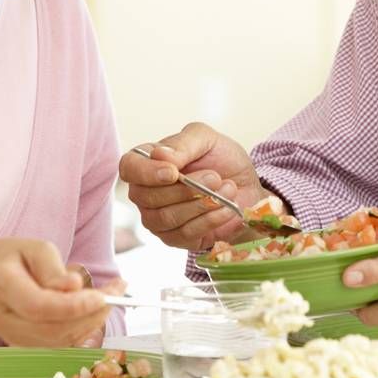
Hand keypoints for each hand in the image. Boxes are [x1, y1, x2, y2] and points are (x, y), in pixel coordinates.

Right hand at [0, 238, 123, 346]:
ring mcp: (9, 335)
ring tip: (111, 295)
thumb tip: (75, 287)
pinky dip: (82, 328)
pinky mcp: (22, 344)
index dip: (73, 306)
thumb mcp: (33, 247)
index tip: (102, 296)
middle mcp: (1, 316)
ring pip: (57, 340)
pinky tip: (95, 309)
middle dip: (90, 315)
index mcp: (0, 284)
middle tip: (116, 292)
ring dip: (91, 321)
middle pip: (51, 329)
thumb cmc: (12, 258)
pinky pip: (57, 343)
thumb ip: (53, 268)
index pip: (38, 306)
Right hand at [119, 122, 269, 249]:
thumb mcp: (206, 139)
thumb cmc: (222, 159)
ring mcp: (157, 218)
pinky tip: (226, 208)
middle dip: (186, 188)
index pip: (129, 168)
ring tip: (227, 189)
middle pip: (147, 197)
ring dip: (201, 203)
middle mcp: (146, 191)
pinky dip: (209, 220)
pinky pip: (184, 234)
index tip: (173, 172)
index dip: (147, 173)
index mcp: (147, 162)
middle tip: (215, 177)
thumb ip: (182, 144)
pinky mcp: (175, 238)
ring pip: (166, 217)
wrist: (248, 185)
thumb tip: (159, 155)